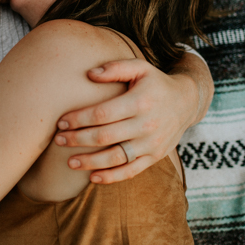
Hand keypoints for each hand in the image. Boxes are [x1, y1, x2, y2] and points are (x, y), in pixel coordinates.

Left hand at [53, 58, 203, 183]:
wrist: (186, 102)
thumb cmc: (155, 83)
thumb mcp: (140, 67)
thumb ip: (115, 68)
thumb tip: (89, 74)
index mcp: (140, 102)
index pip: (102, 114)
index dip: (79, 119)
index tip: (61, 122)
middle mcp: (146, 125)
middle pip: (105, 137)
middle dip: (78, 139)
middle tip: (57, 139)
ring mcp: (151, 144)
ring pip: (115, 158)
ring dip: (89, 162)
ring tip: (69, 162)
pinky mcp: (155, 157)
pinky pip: (131, 171)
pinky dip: (111, 177)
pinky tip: (92, 177)